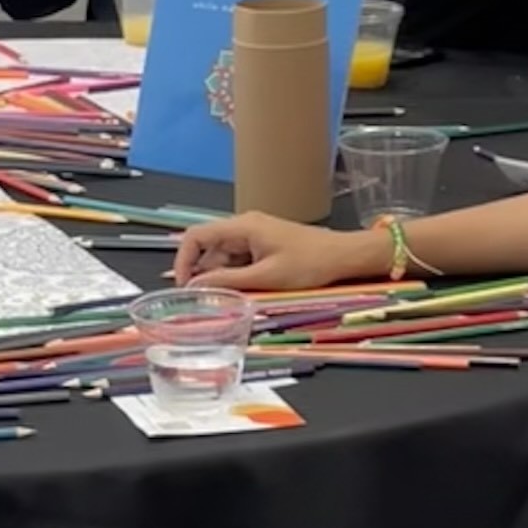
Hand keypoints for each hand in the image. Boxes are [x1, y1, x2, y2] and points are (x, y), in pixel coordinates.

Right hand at [173, 212, 372, 290]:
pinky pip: (240, 259)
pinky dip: (236, 276)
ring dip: (221, 277)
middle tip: (205, 301)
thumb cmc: (310, 264)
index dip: (183, 260)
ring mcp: (255, 235)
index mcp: (242, 226)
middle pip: (209, 248)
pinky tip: (243, 292)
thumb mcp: (266, 277)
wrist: (344, 256)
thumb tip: (195, 286)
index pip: (196, 236)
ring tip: (226, 300)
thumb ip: (229, 281)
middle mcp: (244, 226)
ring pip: (224, 256)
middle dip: (204, 274)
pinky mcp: (264, 245)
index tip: (183, 286)